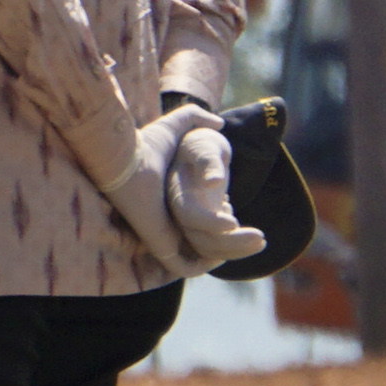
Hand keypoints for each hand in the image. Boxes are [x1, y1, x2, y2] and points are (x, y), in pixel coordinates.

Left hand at [102, 103, 260, 277]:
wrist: (123, 158)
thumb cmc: (146, 143)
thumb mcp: (177, 128)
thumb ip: (194, 118)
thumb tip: (216, 121)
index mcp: (174, 201)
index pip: (201, 225)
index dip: (225, 223)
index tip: (238, 213)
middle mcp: (170, 220)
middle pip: (207, 243)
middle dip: (238, 243)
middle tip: (262, 237)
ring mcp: (164, 234)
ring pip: (203, 254)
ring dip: (233, 250)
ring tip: (257, 239)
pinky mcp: (159, 245)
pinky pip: (186, 267)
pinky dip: (208, 265)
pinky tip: (230, 250)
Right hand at [160, 116, 265, 268]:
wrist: (195, 152)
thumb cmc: (202, 145)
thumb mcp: (205, 145)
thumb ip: (208, 161)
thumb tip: (212, 181)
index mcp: (176, 191)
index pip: (189, 215)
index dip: (210, 223)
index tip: (235, 222)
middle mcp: (176, 213)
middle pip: (199, 239)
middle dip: (231, 242)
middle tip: (262, 237)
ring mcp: (187, 224)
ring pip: (207, 248)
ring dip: (235, 249)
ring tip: (262, 240)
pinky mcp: (199, 230)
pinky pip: (212, 248)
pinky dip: (231, 249)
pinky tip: (248, 239)